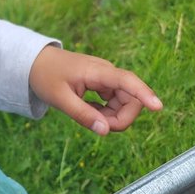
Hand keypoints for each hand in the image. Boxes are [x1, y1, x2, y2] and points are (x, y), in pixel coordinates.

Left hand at [29, 45, 161, 135]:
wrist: (36, 62)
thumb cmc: (45, 77)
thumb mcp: (59, 99)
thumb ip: (82, 115)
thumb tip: (106, 131)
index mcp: (97, 71)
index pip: (127, 81)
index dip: (144, 94)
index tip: (158, 107)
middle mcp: (107, 73)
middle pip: (131, 99)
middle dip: (121, 119)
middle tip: (96, 126)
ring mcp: (107, 79)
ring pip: (124, 103)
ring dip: (112, 117)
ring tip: (86, 114)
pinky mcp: (104, 85)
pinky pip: (115, 103)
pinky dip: (106, 113)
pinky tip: (89, 110)